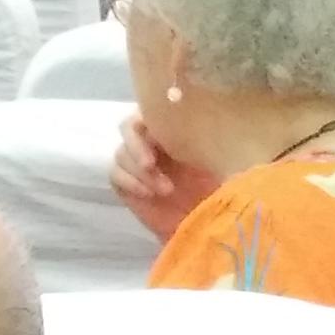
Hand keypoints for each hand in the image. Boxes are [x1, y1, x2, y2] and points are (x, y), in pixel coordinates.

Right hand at [108, 112, 220, 242]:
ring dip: (140, 171)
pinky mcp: (126, 183)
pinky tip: (148, 194)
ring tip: (167, 190)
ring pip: (121, 152)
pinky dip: (130, 182)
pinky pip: (115, 173)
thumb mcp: (220, 161)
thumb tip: (208, 125)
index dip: (151, 117)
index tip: (162, 137)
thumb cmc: (219, 189)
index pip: (152, 109)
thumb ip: (207, 142)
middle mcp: (152, 140)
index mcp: (175, 128)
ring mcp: (137, 161)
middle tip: (150, 164)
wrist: (208, 226)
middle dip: (137, 145)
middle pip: (128, 126)